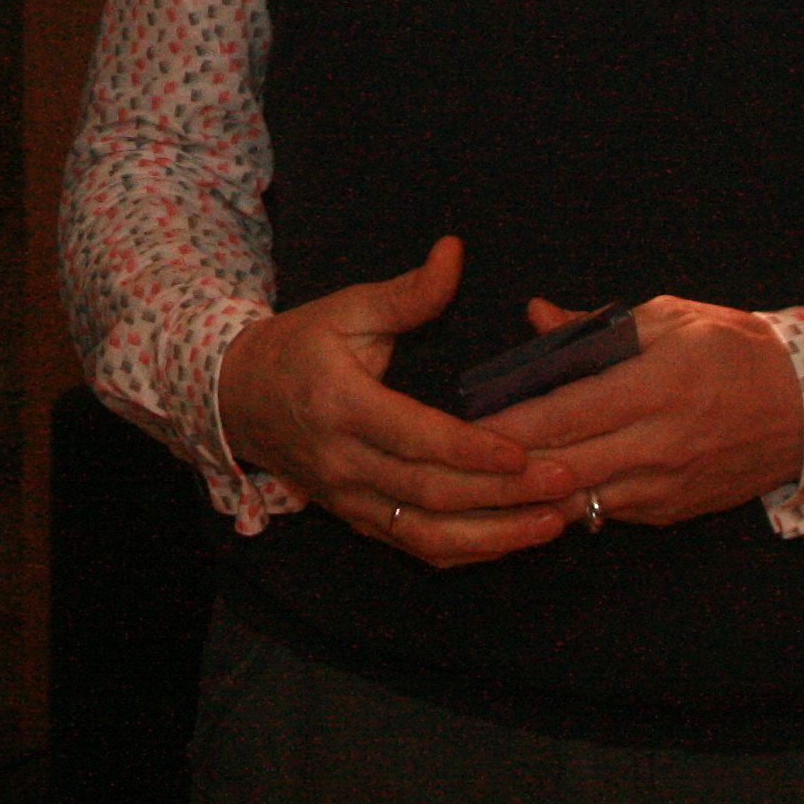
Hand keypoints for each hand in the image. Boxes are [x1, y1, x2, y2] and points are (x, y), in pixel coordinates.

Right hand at [215, 237, 579, 569]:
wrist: (236, 398)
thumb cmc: (298, 344)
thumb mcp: (346, 307)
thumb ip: (407, 292)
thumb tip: (455, 252)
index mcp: (340, 404)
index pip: (414, 438)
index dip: (472, 450)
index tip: (526, 453)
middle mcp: (342, 461)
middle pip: (430, 492)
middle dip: (504, 494)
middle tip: (566, 483)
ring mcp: (347, 498)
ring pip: (426, 534)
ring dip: (495, 536)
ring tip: (553, 522)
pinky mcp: (355, 518)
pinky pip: (414, 547)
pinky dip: (467, 551)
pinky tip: (513, 539)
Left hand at [481, 295, 803, 527]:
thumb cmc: (734, 348)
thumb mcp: (669, 317)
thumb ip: (595, 326)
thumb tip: (535, 315)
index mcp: (656, 386)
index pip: (561, 414)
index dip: (505, 426)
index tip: (457, 423)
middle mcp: (659, 444)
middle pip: (559, 467)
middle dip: (501, 469)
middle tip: (451, 458)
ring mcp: (666, 486)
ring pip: (577, 500)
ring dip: (529, 493)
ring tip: (480, 479)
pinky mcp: (673, 512)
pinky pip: (606, 512)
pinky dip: (569, 502)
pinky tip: (535, 489)